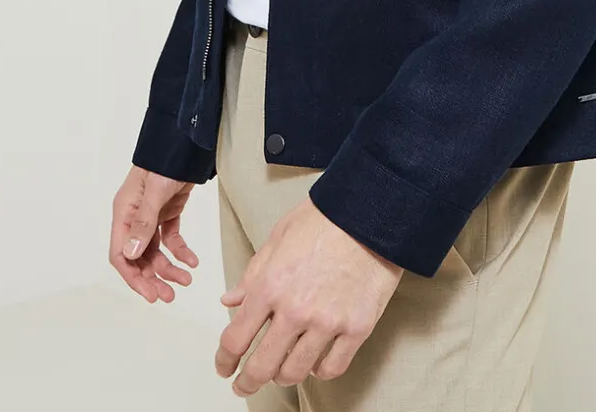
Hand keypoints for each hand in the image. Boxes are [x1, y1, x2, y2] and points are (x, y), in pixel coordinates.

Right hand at [110, 163, 200, 302]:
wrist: (185, 143)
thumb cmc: (165, 161)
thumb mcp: (155, 191)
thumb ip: (144, 223)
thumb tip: (131, 255)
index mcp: (124, 213)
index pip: (121, 254)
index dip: (133, 277)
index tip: (149, 294)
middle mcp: (134, 217)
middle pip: (138, 258)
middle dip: (152, 278)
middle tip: (169, 296)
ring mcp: (151, 215)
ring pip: (155, 251)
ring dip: (168, 268)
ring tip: (186, 280)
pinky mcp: (167, 211)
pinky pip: (170, 238)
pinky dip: (180, 251)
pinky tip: (192, 260)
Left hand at [215, 194, 403, 395]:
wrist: (371, 211)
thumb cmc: (326, 218)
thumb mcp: (278, 237)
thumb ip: (253, 274)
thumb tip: (230, 300)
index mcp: (270, 285)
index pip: (235, 338)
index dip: (224, 359)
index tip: (224, 366)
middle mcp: (295, 310)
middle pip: (261, 366)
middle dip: (247, 381)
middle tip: (243, 384)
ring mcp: (327, 322)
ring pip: (295, 372)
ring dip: (281, 377)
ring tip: (280, 373)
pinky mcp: (357, 328)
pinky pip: (332, 368)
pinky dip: (319, 372)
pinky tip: (315, 364)